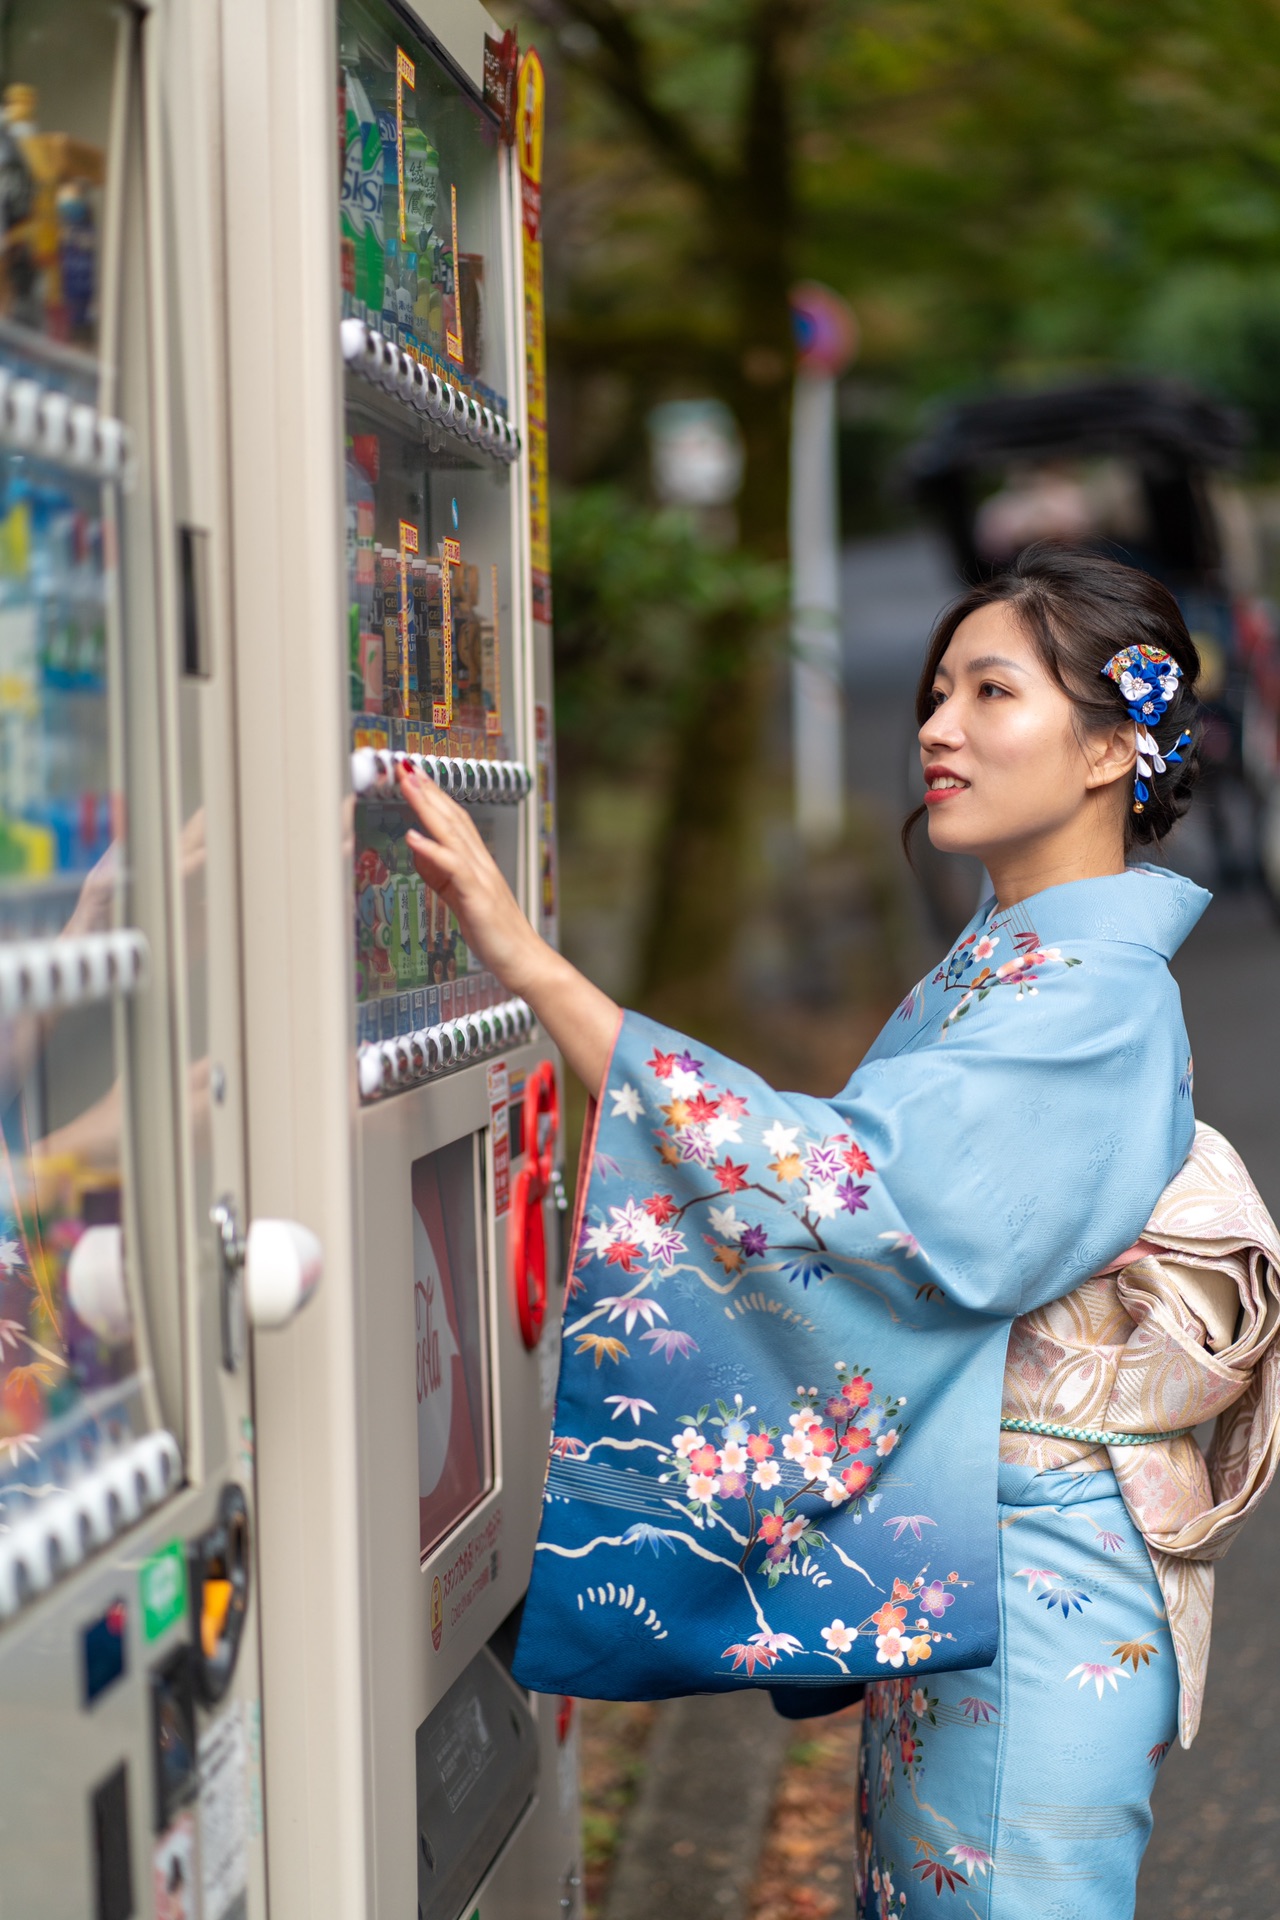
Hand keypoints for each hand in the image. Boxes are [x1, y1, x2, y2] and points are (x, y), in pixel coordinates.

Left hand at [398, 762, 542, 993]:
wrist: (525, 961)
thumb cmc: (496, 936)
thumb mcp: (461, 901)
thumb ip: (441, 876)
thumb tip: (420, 851)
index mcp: (478, 865)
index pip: (454, 822)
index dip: (434, 797)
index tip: (415, 777)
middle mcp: (481, 864)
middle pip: (452, 818)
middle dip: (428, 790)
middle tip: (407, 766)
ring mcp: (481, 878)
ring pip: (451, 834)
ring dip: (428, 807)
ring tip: (409, 784)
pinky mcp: (478, 896)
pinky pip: (453, 868)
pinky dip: (432, 849)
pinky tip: (414, 836)